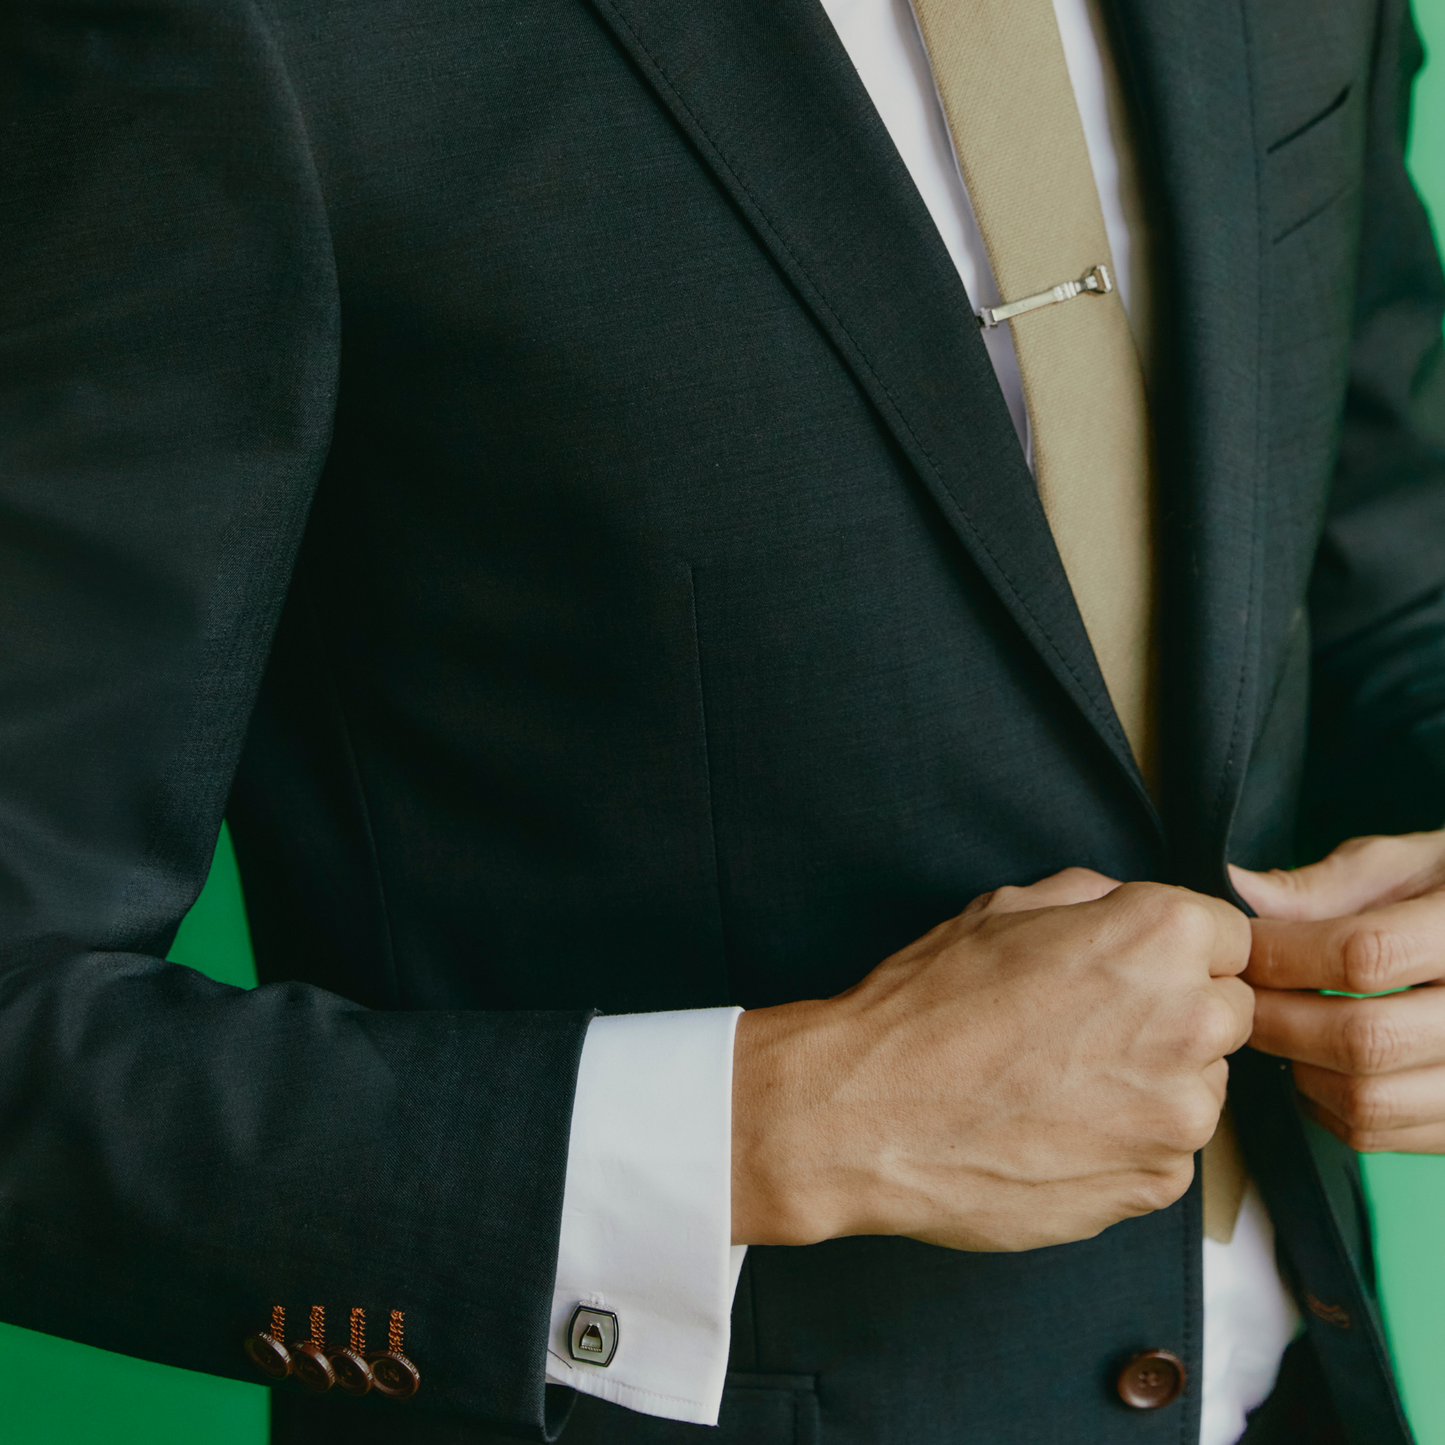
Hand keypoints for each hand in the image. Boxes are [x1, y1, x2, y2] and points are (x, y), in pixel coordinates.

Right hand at [731, 869, 1252, 1251]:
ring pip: (1199, 1085)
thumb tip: (1126, 914)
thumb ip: (1092, 901)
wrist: (867, 1113)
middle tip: (1088, 1023)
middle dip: (1174, 1010)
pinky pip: (1166, 1151)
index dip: (1176, 947)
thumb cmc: (925, 1006)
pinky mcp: (1155, 1184)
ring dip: (1154, 1079)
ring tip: (1060, 1080)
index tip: (1136, 965)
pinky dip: (1125, 1139)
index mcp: (1159, 939)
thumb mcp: (1003, 909)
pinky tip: (1055, 1126)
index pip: (1229, 935)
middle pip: (1226, 1010)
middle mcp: (1190, 1023)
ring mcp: (1179, 1115)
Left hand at [1232, 830, 1444, 1152]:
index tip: (1241, 947)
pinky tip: (1315, 1063)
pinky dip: (1325, 1105)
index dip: (1285, 954)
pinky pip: (1381, 1135)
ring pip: (1369, 1101)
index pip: (1366, 956)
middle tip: (1240, 994)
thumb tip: (1242, 891)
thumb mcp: (1415, 864)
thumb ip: (1329, 883)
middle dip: (1278, 1018)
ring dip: (1298, 1067)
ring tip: (1277, 1025)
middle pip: (1364, 1040)